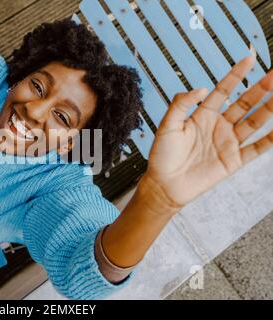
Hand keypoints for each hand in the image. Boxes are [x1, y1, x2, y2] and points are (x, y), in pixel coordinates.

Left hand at [143, 56, 272, 209]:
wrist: (165, 184)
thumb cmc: (162, 155)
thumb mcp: (167, 125)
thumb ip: (181, 104)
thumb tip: (201, 88)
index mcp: (203, 115)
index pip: (223, 90)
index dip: (236, 75)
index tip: (249, 59)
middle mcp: (218, 126)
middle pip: (244, 103)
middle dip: (261, 88)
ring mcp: (228, 143)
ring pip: (255, 122)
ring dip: (270, 109)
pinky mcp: (233, 160)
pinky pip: (257, 148)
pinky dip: (271, 139)